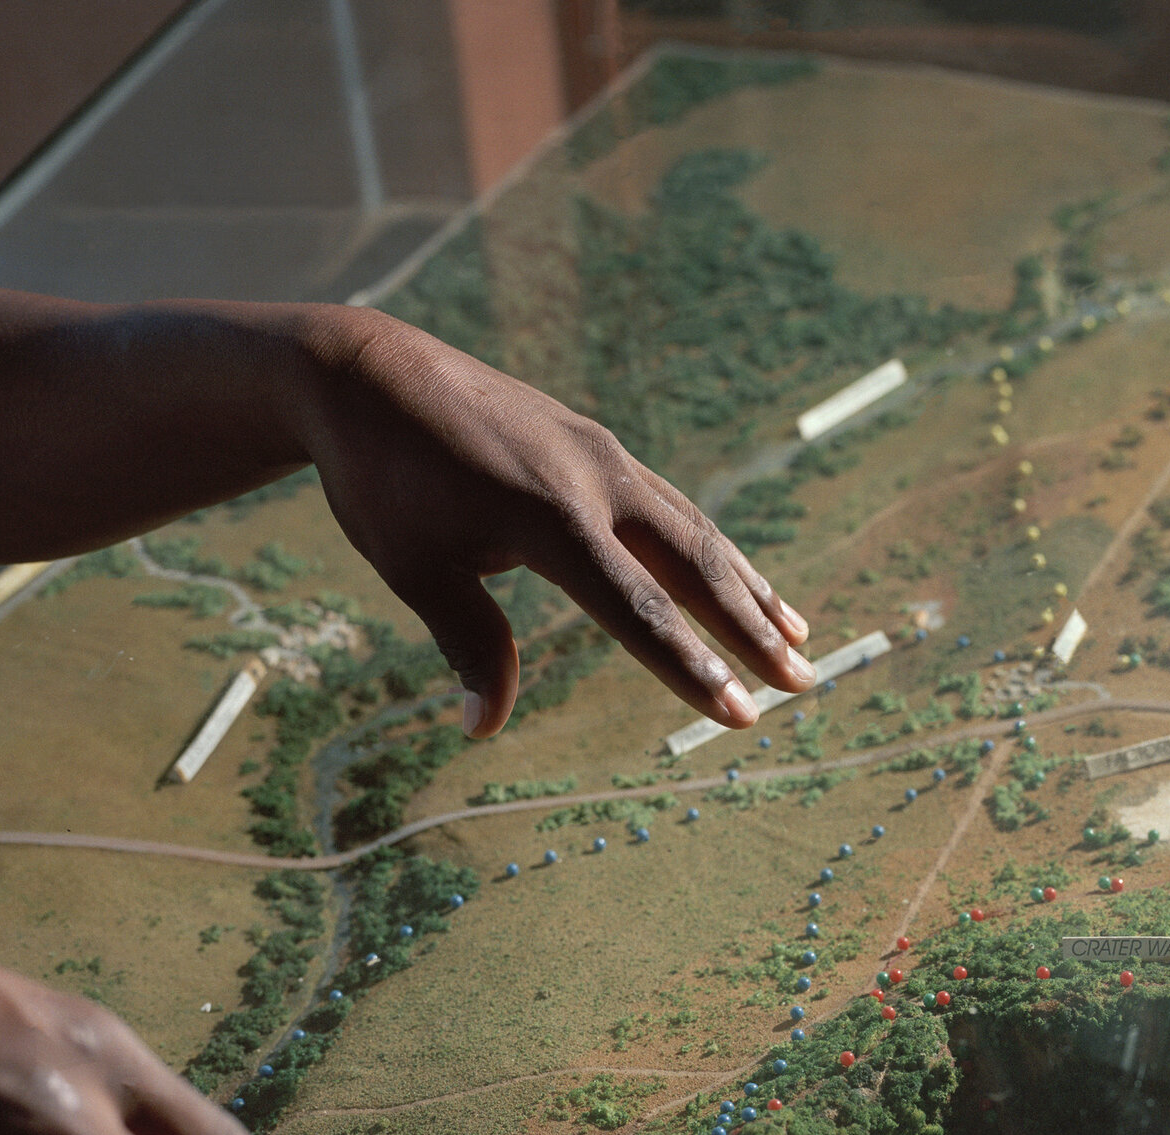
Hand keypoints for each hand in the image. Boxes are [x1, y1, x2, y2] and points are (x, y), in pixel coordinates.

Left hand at [295, 311, 811, 739]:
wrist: (366, 372)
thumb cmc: (384, 479)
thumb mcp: (415, 568)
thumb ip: (468, 643)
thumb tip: (484, 726)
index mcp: (549, 516)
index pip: (637, 608)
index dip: (692, 668)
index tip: (740, 715)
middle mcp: (594, 479)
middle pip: (694, 566)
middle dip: (752, 631)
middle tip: (803, 684)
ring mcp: (604, 456)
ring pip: (698, 531)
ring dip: (751, 588)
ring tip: (800, 636)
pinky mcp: (599, 446)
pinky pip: (673, 505)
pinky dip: (715, 548)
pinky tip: (738, 577)